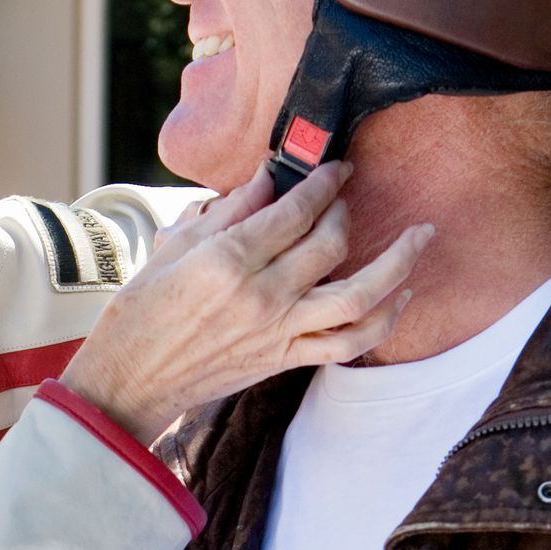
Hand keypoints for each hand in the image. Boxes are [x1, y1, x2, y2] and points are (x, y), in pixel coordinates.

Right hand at [60, 162, 429, 446]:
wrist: (130, 383)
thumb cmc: (139, 314)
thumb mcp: (172, 248)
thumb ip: (225, 213)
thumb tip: (266, 180)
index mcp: (226, 261)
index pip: (293, 211)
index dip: (322, 182)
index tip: (335, 166)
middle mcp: (261, 296)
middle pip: (330, 242)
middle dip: (345, 207)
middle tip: (347, 190)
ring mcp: (279, 332)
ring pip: (358, 295)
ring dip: (397, 263)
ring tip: (420, 236)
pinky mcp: (286, 359)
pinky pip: (350, 342)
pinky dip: (383, 320)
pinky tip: (399, 296)